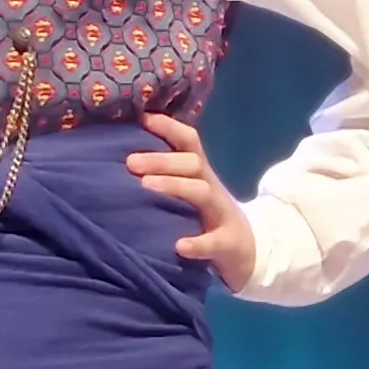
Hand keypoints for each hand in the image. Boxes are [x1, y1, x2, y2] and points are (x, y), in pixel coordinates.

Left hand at [129, 112, 255, 292]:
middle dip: (161, 160)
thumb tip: (122, 157)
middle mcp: (212, 187)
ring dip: (174, 186)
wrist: (246, 249)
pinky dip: (197, 244)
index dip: (169, 127)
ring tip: (145, 187)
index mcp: (201, 173)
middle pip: (192, 164)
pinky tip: (179, 246)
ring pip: (202, 192)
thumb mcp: (190, 190)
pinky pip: (214, 242)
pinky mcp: (228, 243)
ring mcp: (222, 214)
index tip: (143, 118)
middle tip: (130, 162)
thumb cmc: (205, 215)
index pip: (189, 141)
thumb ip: (165, 174)